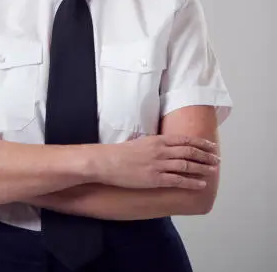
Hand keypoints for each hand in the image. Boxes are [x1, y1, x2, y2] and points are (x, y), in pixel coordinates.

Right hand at [93, 134, 219, 189]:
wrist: (108, 162)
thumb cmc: (122, 152)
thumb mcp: (141, 141)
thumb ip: (156, 143)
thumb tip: (167, 145)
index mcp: (158, 139)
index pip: (185, 140)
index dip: (200, 143)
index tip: (211, 146)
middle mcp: (161, 150)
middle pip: (189, 152)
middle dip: (205, 155)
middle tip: (217, 159)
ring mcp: (159, 165)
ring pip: (187, 165)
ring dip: (202, 168)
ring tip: (213, 171)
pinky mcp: (155, 179)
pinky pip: (178, 180)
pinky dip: (192, 182)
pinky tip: (200, 184)